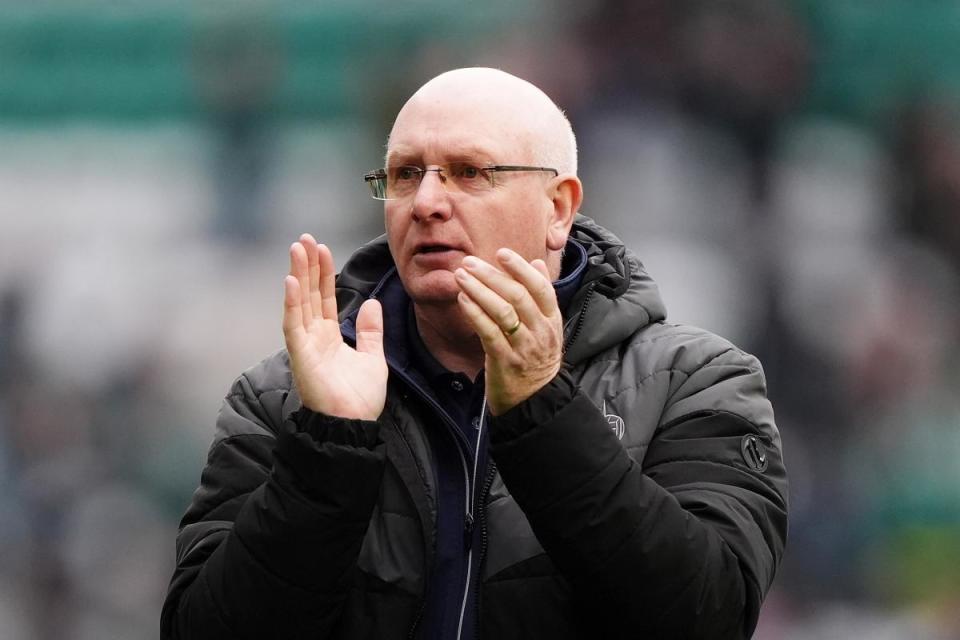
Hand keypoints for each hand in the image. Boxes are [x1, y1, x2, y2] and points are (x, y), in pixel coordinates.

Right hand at [282, 234, 387, 419]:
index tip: (324, 249)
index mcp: (328, 338)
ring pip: (298, 303)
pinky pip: (292, 324)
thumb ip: (371, 331)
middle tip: (305, 238)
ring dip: (297, 275)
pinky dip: (291, 302)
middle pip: (307, 294)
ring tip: (297, 248)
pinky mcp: (300, 356)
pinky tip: (290, 280)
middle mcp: (313, 338)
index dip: (323, 273)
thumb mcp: (373, 358)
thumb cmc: (361, 400)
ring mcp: (304, 346)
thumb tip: (372, 304)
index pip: (323, 298)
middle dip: (306, 266)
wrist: (354, 427)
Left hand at [454, 248, 562, 414]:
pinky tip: (463, 299)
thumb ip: (540, 294)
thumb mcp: (545, 325)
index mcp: (552, 319)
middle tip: (470, 262)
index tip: (502, 253)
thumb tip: (536, 262)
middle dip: (492, 275)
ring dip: (479, 290)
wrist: (536, 399)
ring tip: (461, 276)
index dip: (521, 269)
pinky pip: (489, 333)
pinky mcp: (505, 361)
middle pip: (517, 296)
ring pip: (502, 312)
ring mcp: (523, 347)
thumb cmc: (536, 357)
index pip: (540, 287)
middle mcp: (540, 331)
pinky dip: (475, 313)